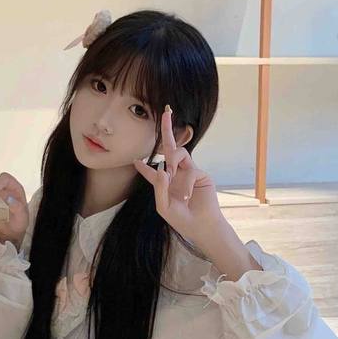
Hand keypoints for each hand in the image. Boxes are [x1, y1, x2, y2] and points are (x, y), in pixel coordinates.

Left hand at [134, 105, 223, 241]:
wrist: (202, 226)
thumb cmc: (182, 219)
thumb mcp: (164, 206)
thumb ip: (159, 187)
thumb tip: (161, 167)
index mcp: (165, 184)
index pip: (152, 172)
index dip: (143, 167)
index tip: (135, 161)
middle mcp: (176, 174)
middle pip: (169, 148)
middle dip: (167, 129)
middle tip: (166, 112)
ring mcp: (188, 172)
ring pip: (179, 153)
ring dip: (173, 160)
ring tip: (172, 176)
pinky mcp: (200, 174)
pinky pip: (190, 171)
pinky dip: (185, 184)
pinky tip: (187, 197)